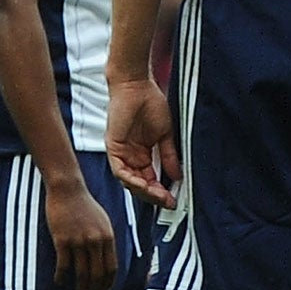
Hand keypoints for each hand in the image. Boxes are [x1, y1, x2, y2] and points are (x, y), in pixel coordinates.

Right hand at [45, 178, 116, 289]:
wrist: (68, 189)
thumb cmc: (83, 205)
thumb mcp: (102, 221)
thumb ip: (104, 239)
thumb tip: (104, 258)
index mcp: (108, 238)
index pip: (111, 268)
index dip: (106, 285)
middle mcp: (96, 241)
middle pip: (97, 274)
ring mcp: (79, 241)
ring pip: (82, 272)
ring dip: (80, 289)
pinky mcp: (62, 239)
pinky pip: (63, 263)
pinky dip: (61, 275)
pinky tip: (59, 281)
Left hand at [105, 79, 180, 210]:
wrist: (138, 87)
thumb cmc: (151, 105)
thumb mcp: (165, 135)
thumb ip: (169, 156)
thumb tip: (177, 177)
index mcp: (142, 154)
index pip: (149, 180)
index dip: (160, 192)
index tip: (174, 200)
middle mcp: (130, 157)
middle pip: (139, 184)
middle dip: (153, 195)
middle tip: (168, 202)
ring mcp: (121, 153)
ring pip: (128, 181)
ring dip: (143, 191)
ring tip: (159, 196)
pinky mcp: (113, 147)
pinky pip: (119, 170)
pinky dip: (130, 179)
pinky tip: (143, 184)